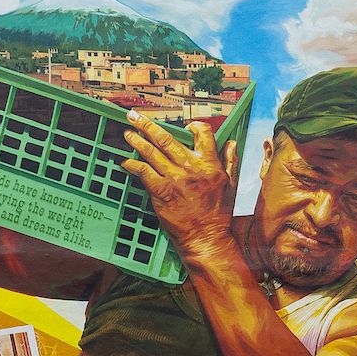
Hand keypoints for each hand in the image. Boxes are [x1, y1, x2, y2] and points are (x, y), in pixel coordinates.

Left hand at [123, 117, 237, 258]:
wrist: (206, 238)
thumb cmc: (218, 214)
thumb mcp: (230, 185)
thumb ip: (230, 161)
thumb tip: (231, 143)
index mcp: (210, 164)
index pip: (202, 134)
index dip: (192, 127)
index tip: (184, 127)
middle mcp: (191, 168)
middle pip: (167, 139)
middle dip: (147, 125)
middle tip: (134, 117)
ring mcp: (175, 179)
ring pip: (152, 153)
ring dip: (137, 141)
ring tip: (127, 133)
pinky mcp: (162, 191)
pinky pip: (143, 172)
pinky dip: (132, 165)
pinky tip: (125, 162)